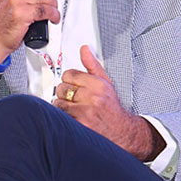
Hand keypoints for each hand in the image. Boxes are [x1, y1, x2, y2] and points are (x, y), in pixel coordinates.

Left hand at [54, 46, 163, 160]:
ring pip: (59, 103)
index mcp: (98, 84)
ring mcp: (86, 112)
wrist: (121, 131)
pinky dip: (64, 117)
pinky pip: (61, 116)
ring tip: (74, 109)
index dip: (69, 80)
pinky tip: (73, 117)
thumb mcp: (105, 83)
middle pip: (62, 88)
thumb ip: (92, 65)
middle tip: (74, 99)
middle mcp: (92, 97)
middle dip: (66, 93)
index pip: (69, 74)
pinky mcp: (80, 125)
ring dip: (63, 106)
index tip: (74, 86)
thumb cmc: (111, 107)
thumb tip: (84, 49)